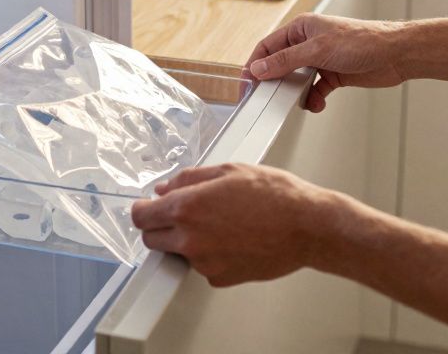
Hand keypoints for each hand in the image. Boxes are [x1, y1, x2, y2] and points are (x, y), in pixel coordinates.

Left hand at [131, 163, 335, 286]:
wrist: (307, 227)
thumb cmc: (275, 195)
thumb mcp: (229, 170)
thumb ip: (189, 178)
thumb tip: (165, 187)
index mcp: (187, 207)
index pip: (141, 216)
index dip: (142, 209)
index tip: (146, 207)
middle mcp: (190, 238)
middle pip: (152, 239)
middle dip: (160, 225)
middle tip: (181, 213)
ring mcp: (204, 262)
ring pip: (179, 252)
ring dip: (188, 239)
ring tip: (220, 223)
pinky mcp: (219, 277)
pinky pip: (202, 265)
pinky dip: (210, 254)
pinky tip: (232, 238)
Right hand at [244, 14, 406, 110]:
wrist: (396, 54)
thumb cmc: (363, 40)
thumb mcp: (318, 50)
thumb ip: (286, 60)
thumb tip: (260, 68)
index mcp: (301, 28)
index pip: (268, 46)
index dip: (256, 64)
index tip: (249, 83)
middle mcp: (309, 42)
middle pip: (281, 64)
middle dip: (275, 82)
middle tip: (268, 98)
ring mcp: (321, 59)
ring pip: (297, 79)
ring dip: (296, 93)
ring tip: (298, 101)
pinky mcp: (333, 74)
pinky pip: (314, 90)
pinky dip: (313, 99)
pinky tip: (318, 103)